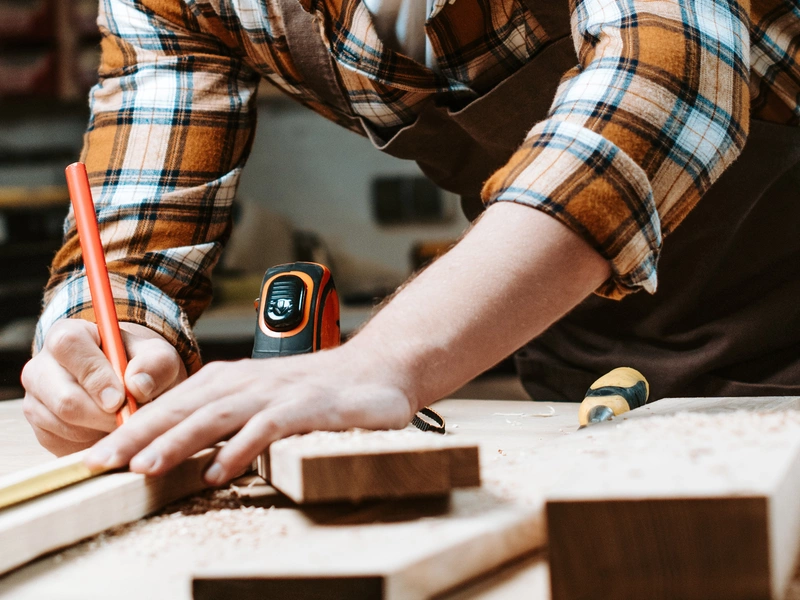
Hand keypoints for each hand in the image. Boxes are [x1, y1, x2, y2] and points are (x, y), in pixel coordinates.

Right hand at [22, 319, 186, 455]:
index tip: (120, 398)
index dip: (95, 374)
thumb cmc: (141, 367)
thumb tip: (138, 385)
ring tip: (122, 419)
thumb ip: (154, 364)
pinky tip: (106, 430)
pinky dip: (92, 442)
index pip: (69, 345)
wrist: (130, 390)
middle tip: (129, 417)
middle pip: (65, 398)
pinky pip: (64, 443)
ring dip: (101, 428)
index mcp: (68, 335)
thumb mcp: (158, 358)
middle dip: (104, 415)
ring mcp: (36, 399)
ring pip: (65, 424)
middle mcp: (42, 366)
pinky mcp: (40, 429)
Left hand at [83, 345, 414, 484]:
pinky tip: (217, 472)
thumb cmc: (317, 390)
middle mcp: (248, 381)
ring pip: (217, 414)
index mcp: (233, 379)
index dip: (132, 428)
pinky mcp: (308, 406)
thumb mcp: (266, 399)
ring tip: (145, 468)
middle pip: (184, 407)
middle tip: (100, 463)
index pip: (172, 402)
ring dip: (178, 440)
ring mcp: (277, 391)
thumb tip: (182, 449)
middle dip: (138, 435)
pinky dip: (240, 448)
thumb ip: (228, 418)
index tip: (96, 456)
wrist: (377, 369)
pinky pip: (267, 427)